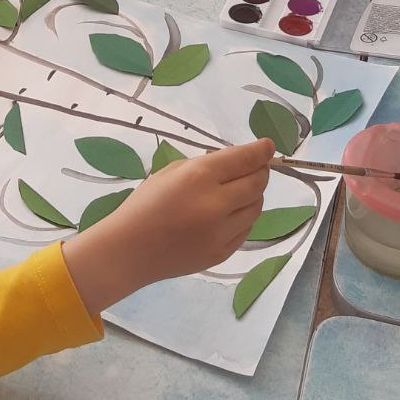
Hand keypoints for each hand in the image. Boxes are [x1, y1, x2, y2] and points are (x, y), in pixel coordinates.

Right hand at [62, 139, 274, 314]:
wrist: (130, 250)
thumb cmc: (145, 204)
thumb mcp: (170, 172)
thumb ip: (203, 166)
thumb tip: (233, 165)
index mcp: (199, 177)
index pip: (244, 159)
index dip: (261, 151)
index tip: (269, 146)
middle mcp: (216, 203)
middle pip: (257, 184)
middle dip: (262, 172)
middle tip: (260, 167)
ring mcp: (221, 232)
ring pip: (256, 208)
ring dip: (255, 195)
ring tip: (244, 189)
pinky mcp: (223, 253)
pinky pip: (246, 230)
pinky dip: (245, 217)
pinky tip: (234, 212)